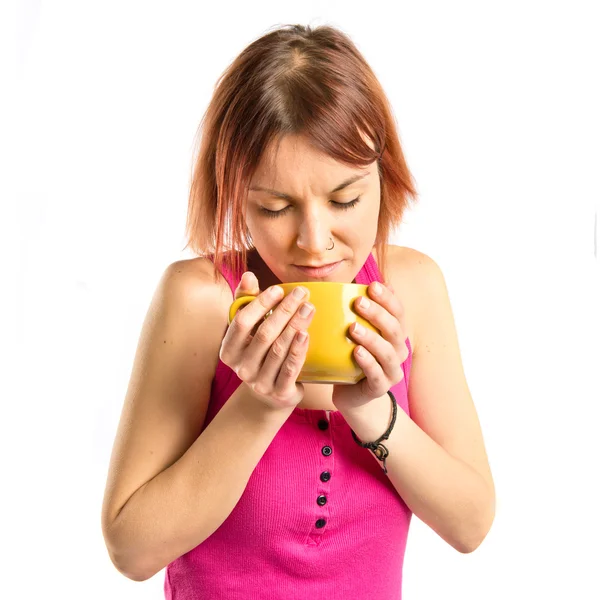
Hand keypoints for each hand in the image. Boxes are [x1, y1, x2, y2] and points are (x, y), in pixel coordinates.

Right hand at [219, 272, 315, 410]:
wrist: (272, 393)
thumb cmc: (260, 351)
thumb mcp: (251, 329)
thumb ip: (247, 302)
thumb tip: (248, 275)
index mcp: (229, 350)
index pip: (242, 322)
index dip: (260, 304)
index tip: (279, 289)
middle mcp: (241, 368)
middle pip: (264, 334)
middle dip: (284, 311)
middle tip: (302, 293)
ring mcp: (259, 382)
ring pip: (278, 350)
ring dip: (295, 326)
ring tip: (309, 308)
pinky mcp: (279, 393)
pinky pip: (289, 369)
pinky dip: (298, 350)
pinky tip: (305, 334)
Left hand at [332, 281, 408, 410]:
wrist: (352, 393)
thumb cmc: (353, 356)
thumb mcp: (357, 332)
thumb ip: (359, 312)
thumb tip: (356, 282)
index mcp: (395, 334)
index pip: (398, 312)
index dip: (388, 298)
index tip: (371, 285)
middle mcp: (398, 351)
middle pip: (394, 329)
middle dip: (377, 314)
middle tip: (358, 302)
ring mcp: (391, 370)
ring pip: (387, 352)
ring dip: (371, 338)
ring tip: (353, 327)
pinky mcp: (380, 387)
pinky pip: (376, 375)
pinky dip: (368, 362)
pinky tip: (356, 352)